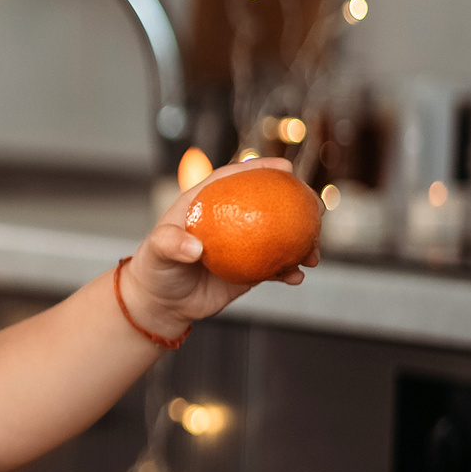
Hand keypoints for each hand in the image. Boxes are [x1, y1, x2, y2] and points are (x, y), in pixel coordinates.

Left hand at [123, 157, 319, 339]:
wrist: (162, 302)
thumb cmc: (155, 269)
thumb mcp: (157, 252)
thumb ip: (170, 244)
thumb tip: (196, 248)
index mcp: (208, 203)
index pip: (235, 178)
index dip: (260, 169)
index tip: (284, 168)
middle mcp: (231, 220)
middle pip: (269, 203)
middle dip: (298, 202)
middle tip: (315, 209)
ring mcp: (244, 244)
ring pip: (282, 236)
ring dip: (304, 241)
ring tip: (314, 252)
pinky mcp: (252, 269)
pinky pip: (278, 267)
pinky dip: (291, 271)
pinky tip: (297, 277)